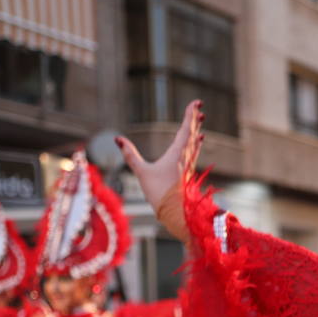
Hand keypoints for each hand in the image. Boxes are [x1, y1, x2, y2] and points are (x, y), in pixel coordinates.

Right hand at [116, 101, 203, 225]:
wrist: (176, 213)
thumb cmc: (159, 193)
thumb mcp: (142, 172)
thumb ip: (130, 155)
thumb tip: (117, 139)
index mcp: (177, 154)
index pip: (185, 130)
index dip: (190, 115)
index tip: (195, 103)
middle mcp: (186, 158)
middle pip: (192, 134)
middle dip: (195, 120)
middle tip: (199, 107)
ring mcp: (188, 165)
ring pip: (194, 143)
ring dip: (196, 130)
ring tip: (200, 121)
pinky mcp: (187, 173)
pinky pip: (194, 152)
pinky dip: (196, 143)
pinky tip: (198, 142)